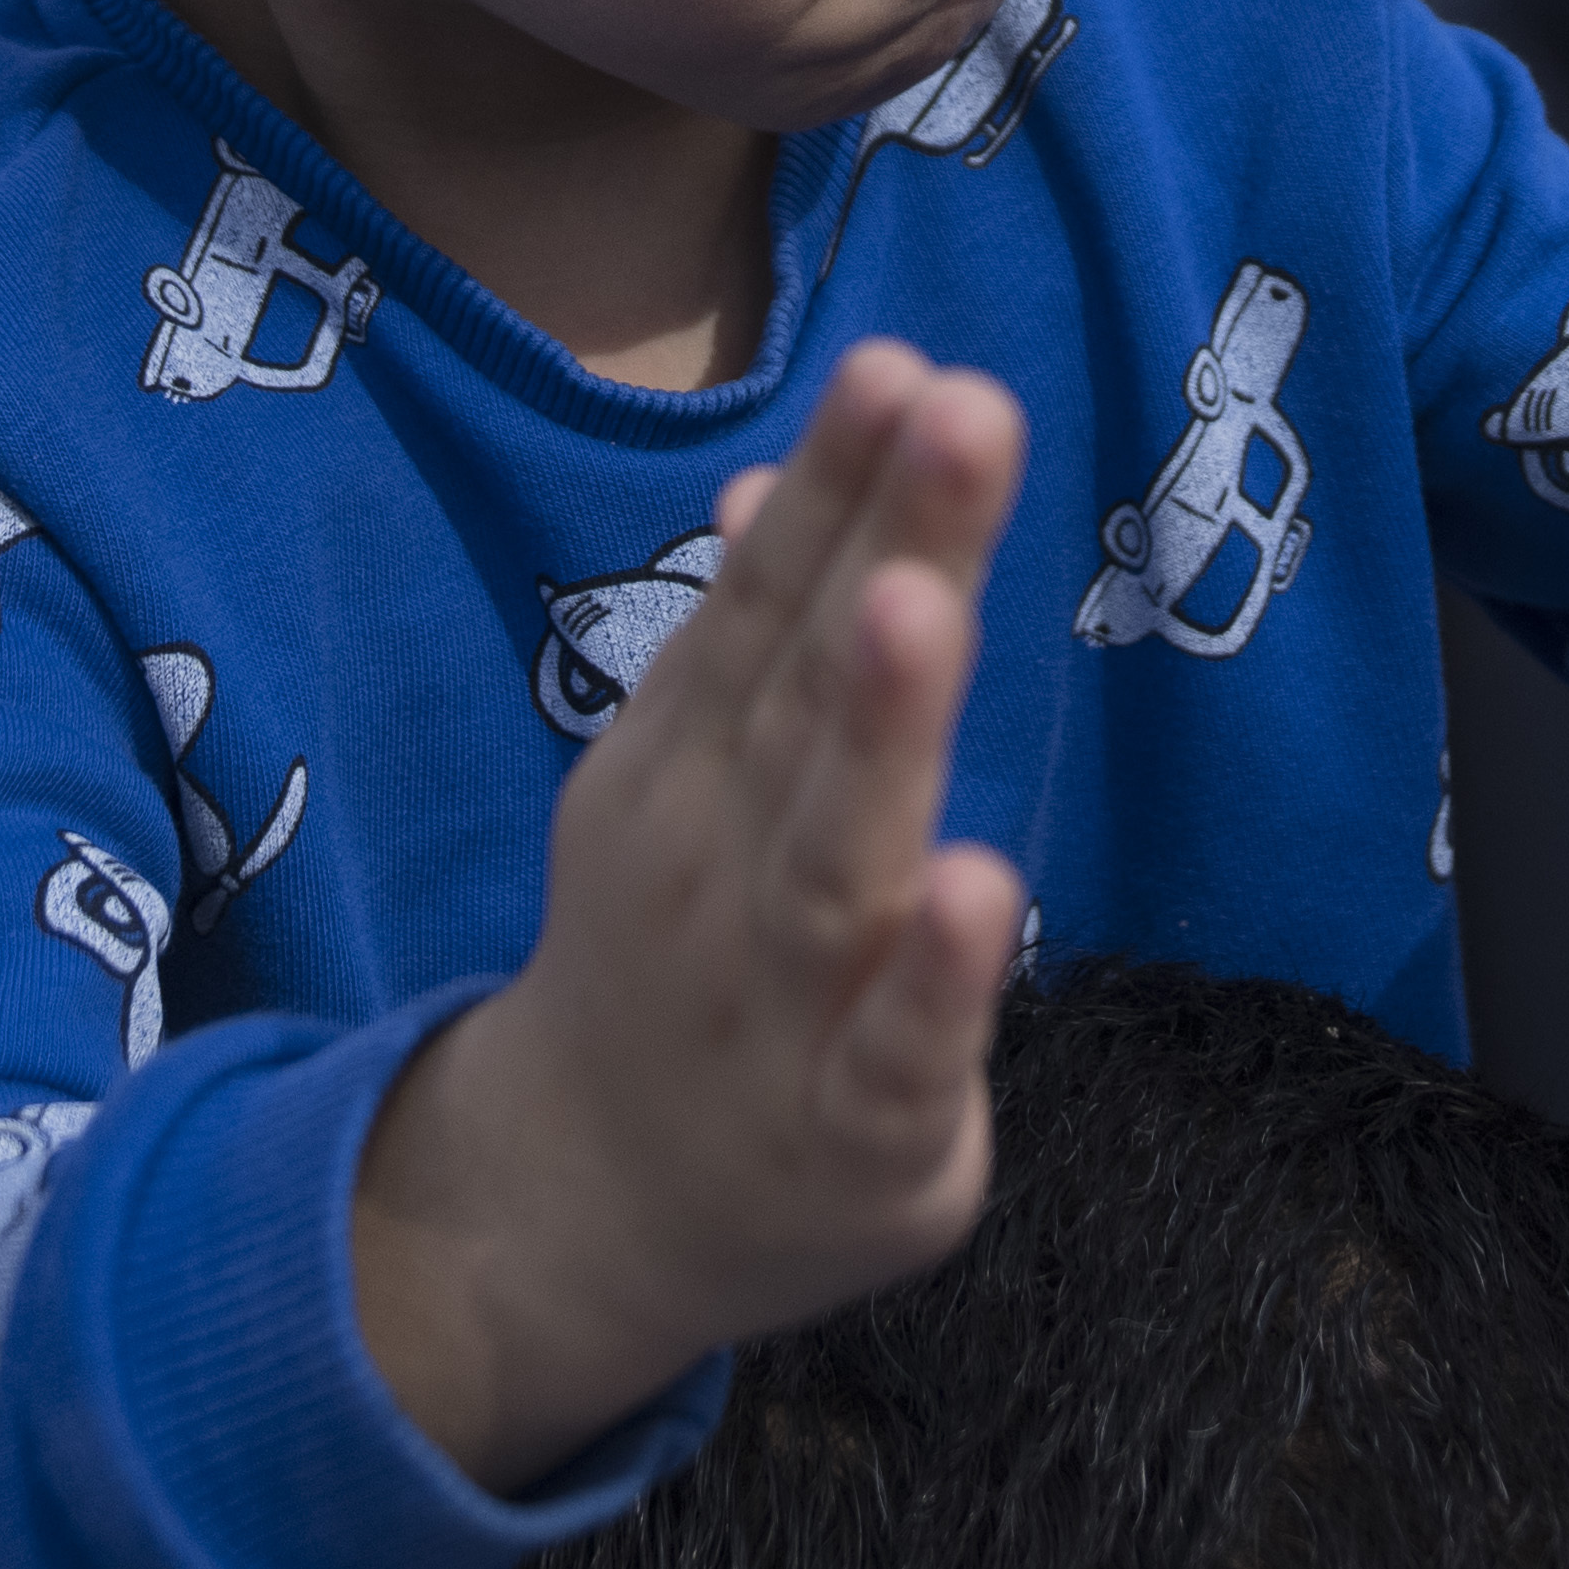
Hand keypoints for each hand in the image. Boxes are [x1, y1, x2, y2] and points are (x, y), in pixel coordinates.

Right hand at [353, 343, 1027, 1494]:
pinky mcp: (858, 1132)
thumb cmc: (680, 956)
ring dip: (883, 732)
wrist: (580, 1208)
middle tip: (957, 409)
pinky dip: (938, 982)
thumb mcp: (689, 782)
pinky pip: (899, 1053)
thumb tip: (788, 476)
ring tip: (928, 602)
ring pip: (838, 858)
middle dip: (886, 549)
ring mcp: (782, 1001)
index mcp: (695, 763)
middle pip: (810, 694)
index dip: (838, 483)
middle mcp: (725, 862)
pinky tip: (988, 890)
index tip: (905, 359)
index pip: (769, 602)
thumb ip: (755, 633)